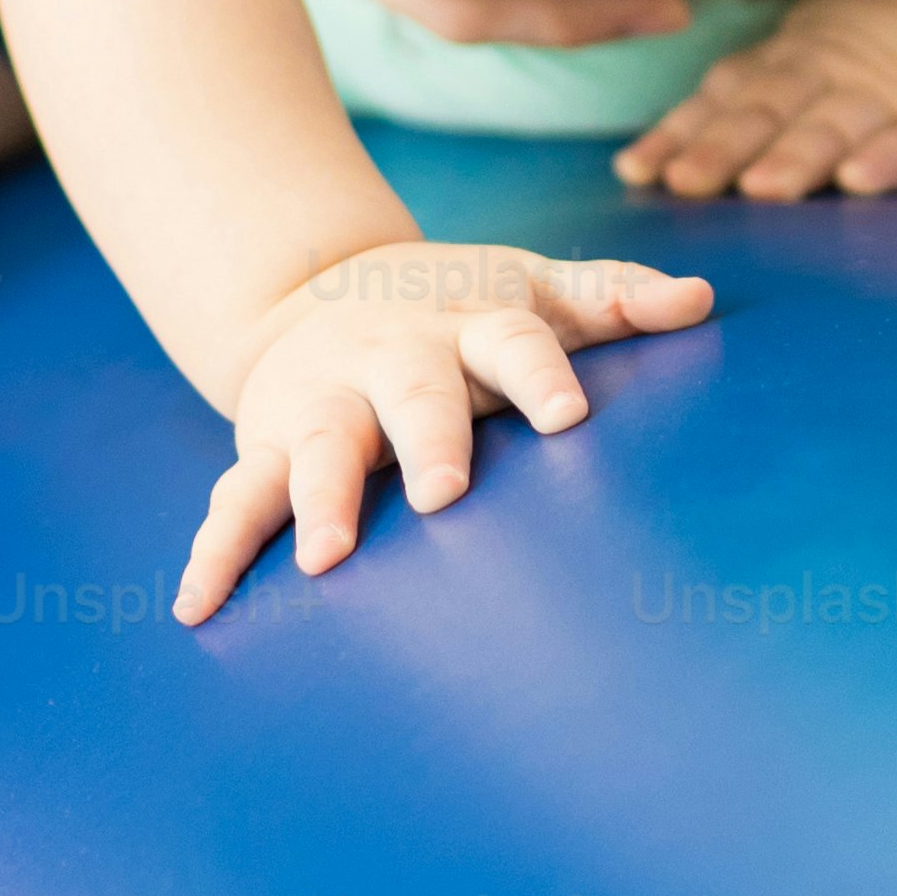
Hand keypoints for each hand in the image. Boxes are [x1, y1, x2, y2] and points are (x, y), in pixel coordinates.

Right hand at [180, 237, 714, 620]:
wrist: (317, 288)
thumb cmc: (457, 309)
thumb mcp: (532, 289)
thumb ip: (613, 296)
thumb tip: (700, 297)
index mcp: (469, 325)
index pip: (515, 343)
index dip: (541, 375)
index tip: (570, 416)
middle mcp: (393, 359)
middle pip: (413, 393)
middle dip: (427, 440)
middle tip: (444, 496)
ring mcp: (326, 402)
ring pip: (320, 446)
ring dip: (320, 499)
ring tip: (326, 559)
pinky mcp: (269, 444)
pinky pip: (236, 498)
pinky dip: (215, 553)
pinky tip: (197, 607)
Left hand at [611, 0, 896, 202]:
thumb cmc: (892, 39)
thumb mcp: (814, 48)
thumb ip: (754, 88)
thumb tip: (654, 152)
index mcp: (790, 59)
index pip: (724, 97)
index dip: (680, 132)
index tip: (637, 170)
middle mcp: (827, 75)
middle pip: (767, 112)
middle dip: (722, 149)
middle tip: (684, 183)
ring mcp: (885, 98)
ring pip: (831, 127)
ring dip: (797, 156)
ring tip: (765, 187)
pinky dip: (888, 160)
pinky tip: (863, 181)